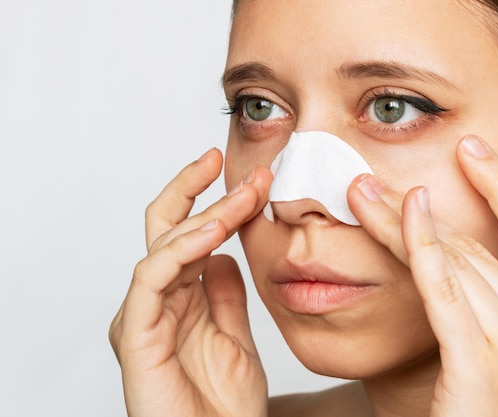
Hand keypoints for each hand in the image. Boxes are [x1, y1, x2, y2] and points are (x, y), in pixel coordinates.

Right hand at [109, 148, 271, 416]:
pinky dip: (182, 249)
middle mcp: (158, 298)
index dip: (210, 198)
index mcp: (180, 296)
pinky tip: (214, 232)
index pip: (188, 232)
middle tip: (238, 167)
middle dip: (201, 190)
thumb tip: (226, 254)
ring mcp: (144, 314)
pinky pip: (152, 277)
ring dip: (206, 215)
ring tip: (244, 197)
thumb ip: (226, 294)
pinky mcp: (136, 333)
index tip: (244, 173)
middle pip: (167, 226)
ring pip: (165, 244)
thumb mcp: (234, 334)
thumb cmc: (223, 403)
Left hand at [347, 135, 497, 416]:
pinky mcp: (478, 360)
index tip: (472, 150)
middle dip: (419, 208)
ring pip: (453, 258)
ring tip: (361, 193)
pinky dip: (421, 244)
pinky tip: (402, 213)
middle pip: (476, 244)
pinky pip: (444, 286)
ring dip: (400, 221)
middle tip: (373, 180)